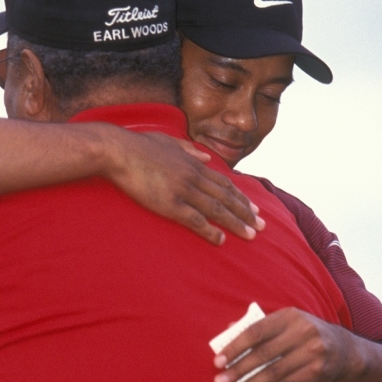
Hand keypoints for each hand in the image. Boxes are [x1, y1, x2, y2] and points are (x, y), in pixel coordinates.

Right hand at [106, 131, 263, 245]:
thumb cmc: (139, 146)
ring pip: (217, 209)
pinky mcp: (170, 204)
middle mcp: (194, 176)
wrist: (119, 151)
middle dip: (246, 212)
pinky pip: (196, 220)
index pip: (224, 183)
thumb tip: (205, 156)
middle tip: (262, 226)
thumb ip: (188, 149)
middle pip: (227, 197)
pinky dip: (211, 230)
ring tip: (251, 235)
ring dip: (236, 223)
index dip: (241, 197)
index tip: (254, 208)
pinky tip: (221, 240)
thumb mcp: (168, 141)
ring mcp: (184, 190)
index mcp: (193, 163)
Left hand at [212, 308, 354, 381]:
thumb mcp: (286, 323)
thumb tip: (229, 328)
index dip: (235, 346)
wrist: (344, 350)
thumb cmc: (304, 334)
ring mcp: (311, 353)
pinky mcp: (316, 373)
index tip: (218, 361)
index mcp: (289, 316)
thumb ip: (259, 326)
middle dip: (238, 370)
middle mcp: (302, 332)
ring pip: (274, 373)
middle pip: (263, 354)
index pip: (256, 331)